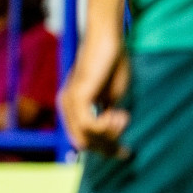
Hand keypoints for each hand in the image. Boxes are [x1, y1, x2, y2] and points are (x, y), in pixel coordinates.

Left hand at [59, 30, 130, 154]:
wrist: (107, 39)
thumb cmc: (112, 64)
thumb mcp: (111, 97)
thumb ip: (108, 115)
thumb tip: (112, 136)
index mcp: (72, 107)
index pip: (83, 140)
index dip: (105, 150)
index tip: (126, 153)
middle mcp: (66, 106)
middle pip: (83, 144)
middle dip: (108, 148)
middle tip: (127, 147)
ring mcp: (69, 102)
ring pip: (85, 138)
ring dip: (109, 134)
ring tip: (123, 118)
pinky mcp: (77, 96)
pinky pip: (88, 125)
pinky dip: (106, 126)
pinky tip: (118, 114)